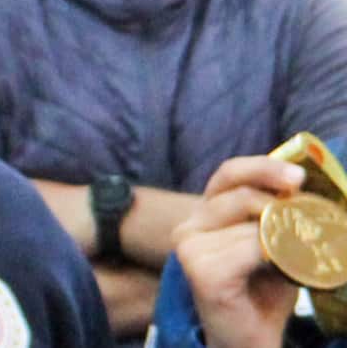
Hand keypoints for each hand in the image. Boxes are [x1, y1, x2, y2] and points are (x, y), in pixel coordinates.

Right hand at [171, 156, 305, 347]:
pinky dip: (272, 258)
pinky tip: (274, 272)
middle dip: (280, 204)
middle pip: (239, 194)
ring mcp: (189, 247)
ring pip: (249, 223)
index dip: (263, 167)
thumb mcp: (270, 242)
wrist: (248, 338)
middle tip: (308, 218)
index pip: (229, 173)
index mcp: (204, 213)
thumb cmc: (261, 291)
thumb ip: (275, 213)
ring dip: (280, 240)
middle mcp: (188, 226)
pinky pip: (250, 247)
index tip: (297, 176)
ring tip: (291, 260)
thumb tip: (302, 186)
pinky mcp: (199, 269)